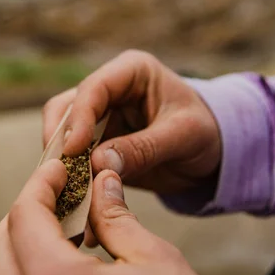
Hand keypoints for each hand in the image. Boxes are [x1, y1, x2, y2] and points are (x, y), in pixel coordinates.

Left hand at [0, 159, 219, 274]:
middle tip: (60, 190)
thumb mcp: (153, 259)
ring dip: (29, 239)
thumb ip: (114, 216)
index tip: (58, 169)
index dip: (40, 184)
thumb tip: (100, 183)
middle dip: (28, 210)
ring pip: (6, 273)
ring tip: (67, 220)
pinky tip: (67, 254)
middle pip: (1, 246)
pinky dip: (35, 268)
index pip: (24, 218)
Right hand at [42, 50, 220, 195]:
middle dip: (61, 143)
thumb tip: (98, 164)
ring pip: (62, 136)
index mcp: (132, 71)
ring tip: (68, 193)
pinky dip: (72, 180)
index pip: (94, 88)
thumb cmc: (205, 131)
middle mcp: (109, 90)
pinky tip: (76, 203)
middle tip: (62, 175)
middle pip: (65, 109)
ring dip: (62, 165)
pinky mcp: (96, 144)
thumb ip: (144, 148)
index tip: (73, 150)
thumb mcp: (183, 137)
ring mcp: (99, 117)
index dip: (79, 118)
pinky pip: (74, 161)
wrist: (213, 151)